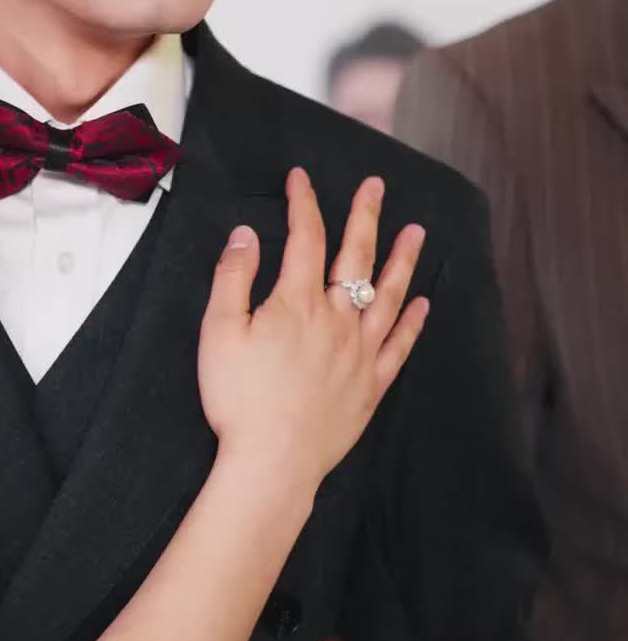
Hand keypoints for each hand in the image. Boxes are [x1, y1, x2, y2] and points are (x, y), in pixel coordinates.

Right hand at [199, 169, 428, 498]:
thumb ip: (233, 278)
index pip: (305, 237)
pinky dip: (412, 323)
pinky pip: (398, 347)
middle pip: (356, 257)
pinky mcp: (369, 386)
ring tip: (416, 232)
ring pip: (388, 296)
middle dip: (365, 217)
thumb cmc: (238, 400)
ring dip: (402, 260)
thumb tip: (246, 235)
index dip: (304, 202)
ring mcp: (359, 353)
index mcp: (297, 303)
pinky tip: (423, 304)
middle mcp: (336, 320)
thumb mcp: (218, 332)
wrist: (271, 462)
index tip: (301, 178)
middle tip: (376, 187)